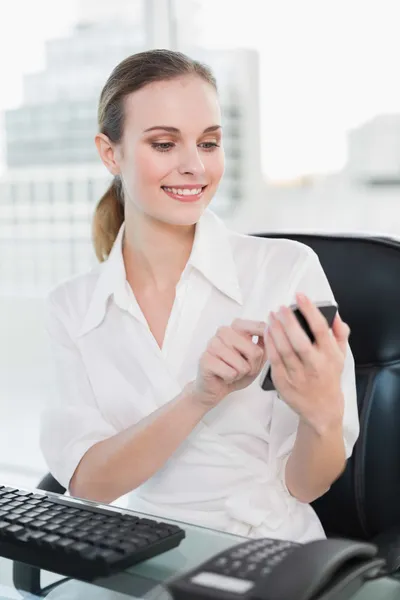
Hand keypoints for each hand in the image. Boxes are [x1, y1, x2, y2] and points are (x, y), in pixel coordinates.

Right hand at [194, 319, 266, 407]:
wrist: (215, 387)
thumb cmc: (235, 371)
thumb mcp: (257, 359)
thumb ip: (265, 346)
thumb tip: (271, 332)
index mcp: (237, 327)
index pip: (259, 326)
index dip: (267, 343)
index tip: (263, 352)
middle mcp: (224, 332)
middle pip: (254, 351)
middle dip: (253, 366)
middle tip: (243, 368)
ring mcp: (213, 344)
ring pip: (242, 365)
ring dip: (241, 374)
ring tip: (232, 371)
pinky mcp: (206, 359)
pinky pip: (230, 373)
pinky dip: (230, 378)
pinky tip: (223, 375)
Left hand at [265, 294, 349, 433]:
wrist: (321, 409)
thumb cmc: (329, 378)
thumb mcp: (341, 356)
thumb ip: (340, 334)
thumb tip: (336, 316)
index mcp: (329, 356)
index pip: (320, 329)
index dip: (309, 311)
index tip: (300, 296)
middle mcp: (314, 365)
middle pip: (299, 340)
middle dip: (288, 322)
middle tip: (281, 307)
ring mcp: (298, 375)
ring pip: (284, 350)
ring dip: (276, 331)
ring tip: (272, 316)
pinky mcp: (284, 382)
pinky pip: (274, 360)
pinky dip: (270, 345)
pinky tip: (267, 332)